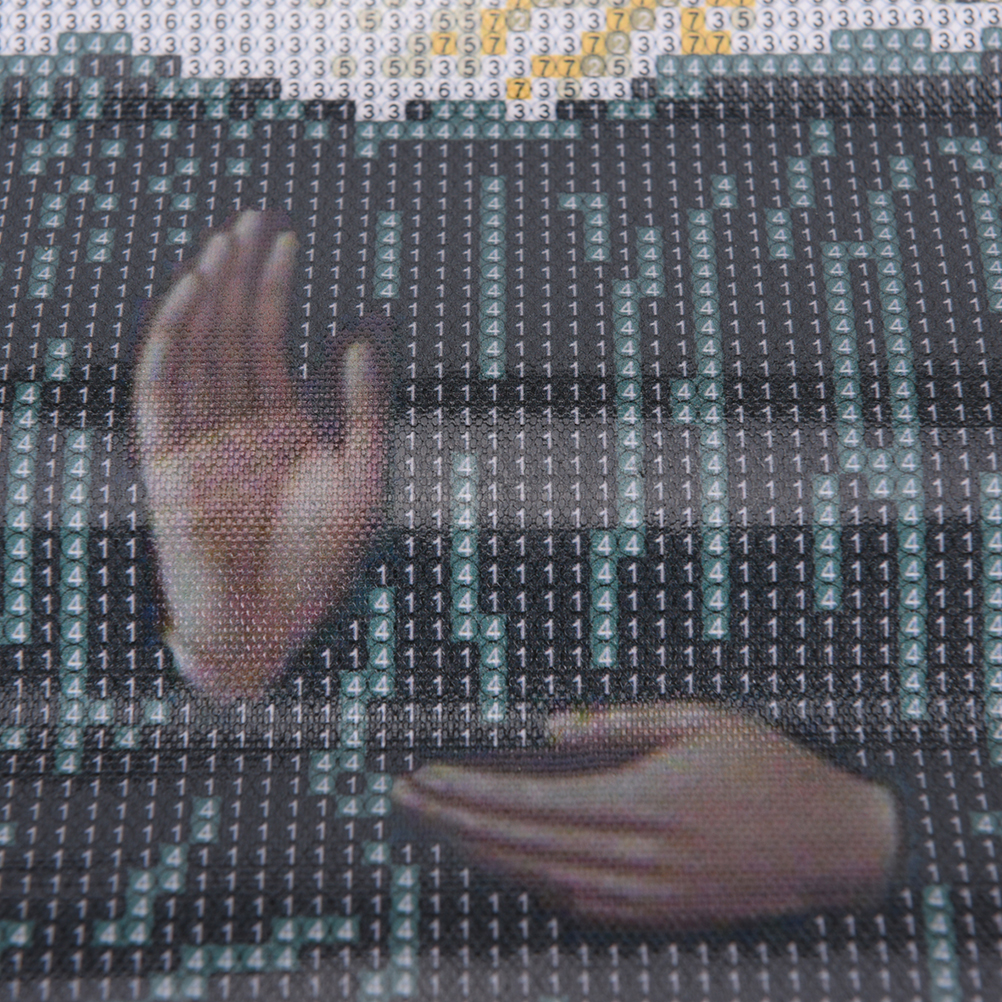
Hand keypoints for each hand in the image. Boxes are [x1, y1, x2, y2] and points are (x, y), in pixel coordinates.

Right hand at [134, 211, 387, 698]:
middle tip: (253, 219)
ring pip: (195, 353)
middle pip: (230, 336)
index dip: (274, 290)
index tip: (285, 239)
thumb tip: (360, 336)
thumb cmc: (320, 564)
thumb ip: (366, 410)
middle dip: (240, 278)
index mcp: (278, 428)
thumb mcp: (364, 479)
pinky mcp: (166, 466)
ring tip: (224, 243)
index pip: (267, 343)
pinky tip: (189, 298)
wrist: (273, 628)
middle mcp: (235, 427)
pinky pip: (161, 392)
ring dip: (205, 298)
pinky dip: (171, 343)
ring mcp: (199, 443)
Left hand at [393, 703, 899, 927]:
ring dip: (481, 854)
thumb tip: (549, 729)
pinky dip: (528, 881)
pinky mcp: (659, 916)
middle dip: (455, 821)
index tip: (425, 776)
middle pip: (523, 844)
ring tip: (436, 828)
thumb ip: (620, 725)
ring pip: (541, 879)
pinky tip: (500, 862)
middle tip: (404, 799)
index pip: (533, 801)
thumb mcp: (702, 721)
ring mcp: (648, 897)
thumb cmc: (772, 768)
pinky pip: (576, 903)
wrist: (837, 844)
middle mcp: (639, 858)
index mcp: (647, 801)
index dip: (472, 791)